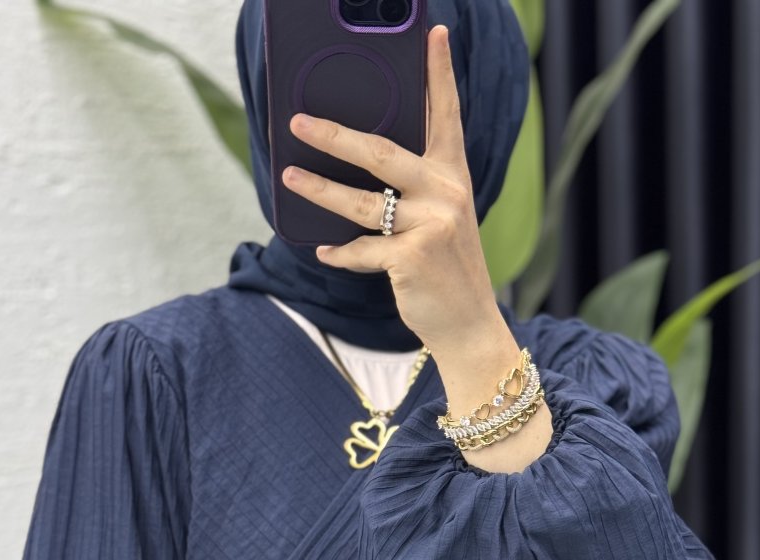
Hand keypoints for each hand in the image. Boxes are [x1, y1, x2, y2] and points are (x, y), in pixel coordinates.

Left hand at [282, 24, 500, 356]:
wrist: (469, 324)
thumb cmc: (447, 270)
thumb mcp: (441, 221)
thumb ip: (414, 192)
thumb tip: (359, 171)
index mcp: (453, 177)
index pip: (446, 116)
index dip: (439, 75)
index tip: (435, 34)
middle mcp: (445, 194)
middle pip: (380, 153)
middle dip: (335, 135)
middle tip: (300, 122)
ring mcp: (430, 226)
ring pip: (362, 202)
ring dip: (320, 190)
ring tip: (291, 177)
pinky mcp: (412, 259)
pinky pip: (361, 250)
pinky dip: (340, 253)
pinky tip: (325, 251)